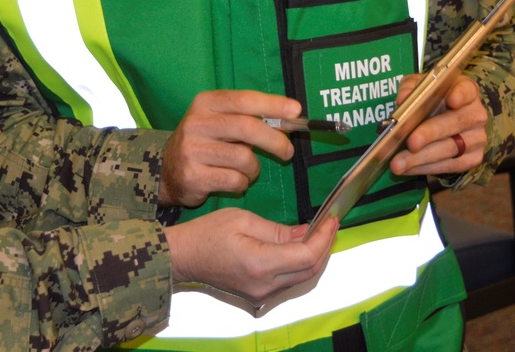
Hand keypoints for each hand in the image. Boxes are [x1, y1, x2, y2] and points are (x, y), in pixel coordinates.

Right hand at [159, 90, 300, 207]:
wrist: (168, 171)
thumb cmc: (205, 143)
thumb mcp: (219, 122)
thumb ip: (248, 118)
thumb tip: (289, 118)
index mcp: (205, 103)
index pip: (243, 99)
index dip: (272, 104)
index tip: (295, 111)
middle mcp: (196, 122)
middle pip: (247, 127)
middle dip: (275, 141)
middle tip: (288, 152)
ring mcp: (192, 149)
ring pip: (244, 158)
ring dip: (254, 168)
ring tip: (248, 170)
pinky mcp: (193, 175)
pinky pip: (235, 180)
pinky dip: (242, 183)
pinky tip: (233, 180)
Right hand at [165, 207, 337, 303]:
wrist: (183, 257)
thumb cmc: (206, 234)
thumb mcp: (242, 219)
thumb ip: (277, 229)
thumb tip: (305, 232)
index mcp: (260, 264)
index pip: (306, 256)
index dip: (324, 238)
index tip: (330, 220)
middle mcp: (265, 285)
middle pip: (310, 271)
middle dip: (324, 247)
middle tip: (328, 225)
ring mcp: (262, 294)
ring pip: (302, 278)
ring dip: (314, 257)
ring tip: (318, 234)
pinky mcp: (259, 296)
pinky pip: (289, 282)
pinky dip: (299, 264)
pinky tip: (299, 247)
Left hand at [390, 74, 486, 175]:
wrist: (444, 118)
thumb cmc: (430, 98)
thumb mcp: (419, 86)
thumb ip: (411, 88)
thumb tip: (402, 99)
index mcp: (466, 90)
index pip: (467, 90)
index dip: (460, 95)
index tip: (451, 100)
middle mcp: (476, 114)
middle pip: (454, 123)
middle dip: (430, 134)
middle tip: (410, 142)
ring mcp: (477, 138)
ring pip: (450, 148)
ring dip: (421, 158)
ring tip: (398, 163)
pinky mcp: (473, 158)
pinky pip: (450, 166)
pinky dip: (426, 168)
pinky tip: (408, 168)